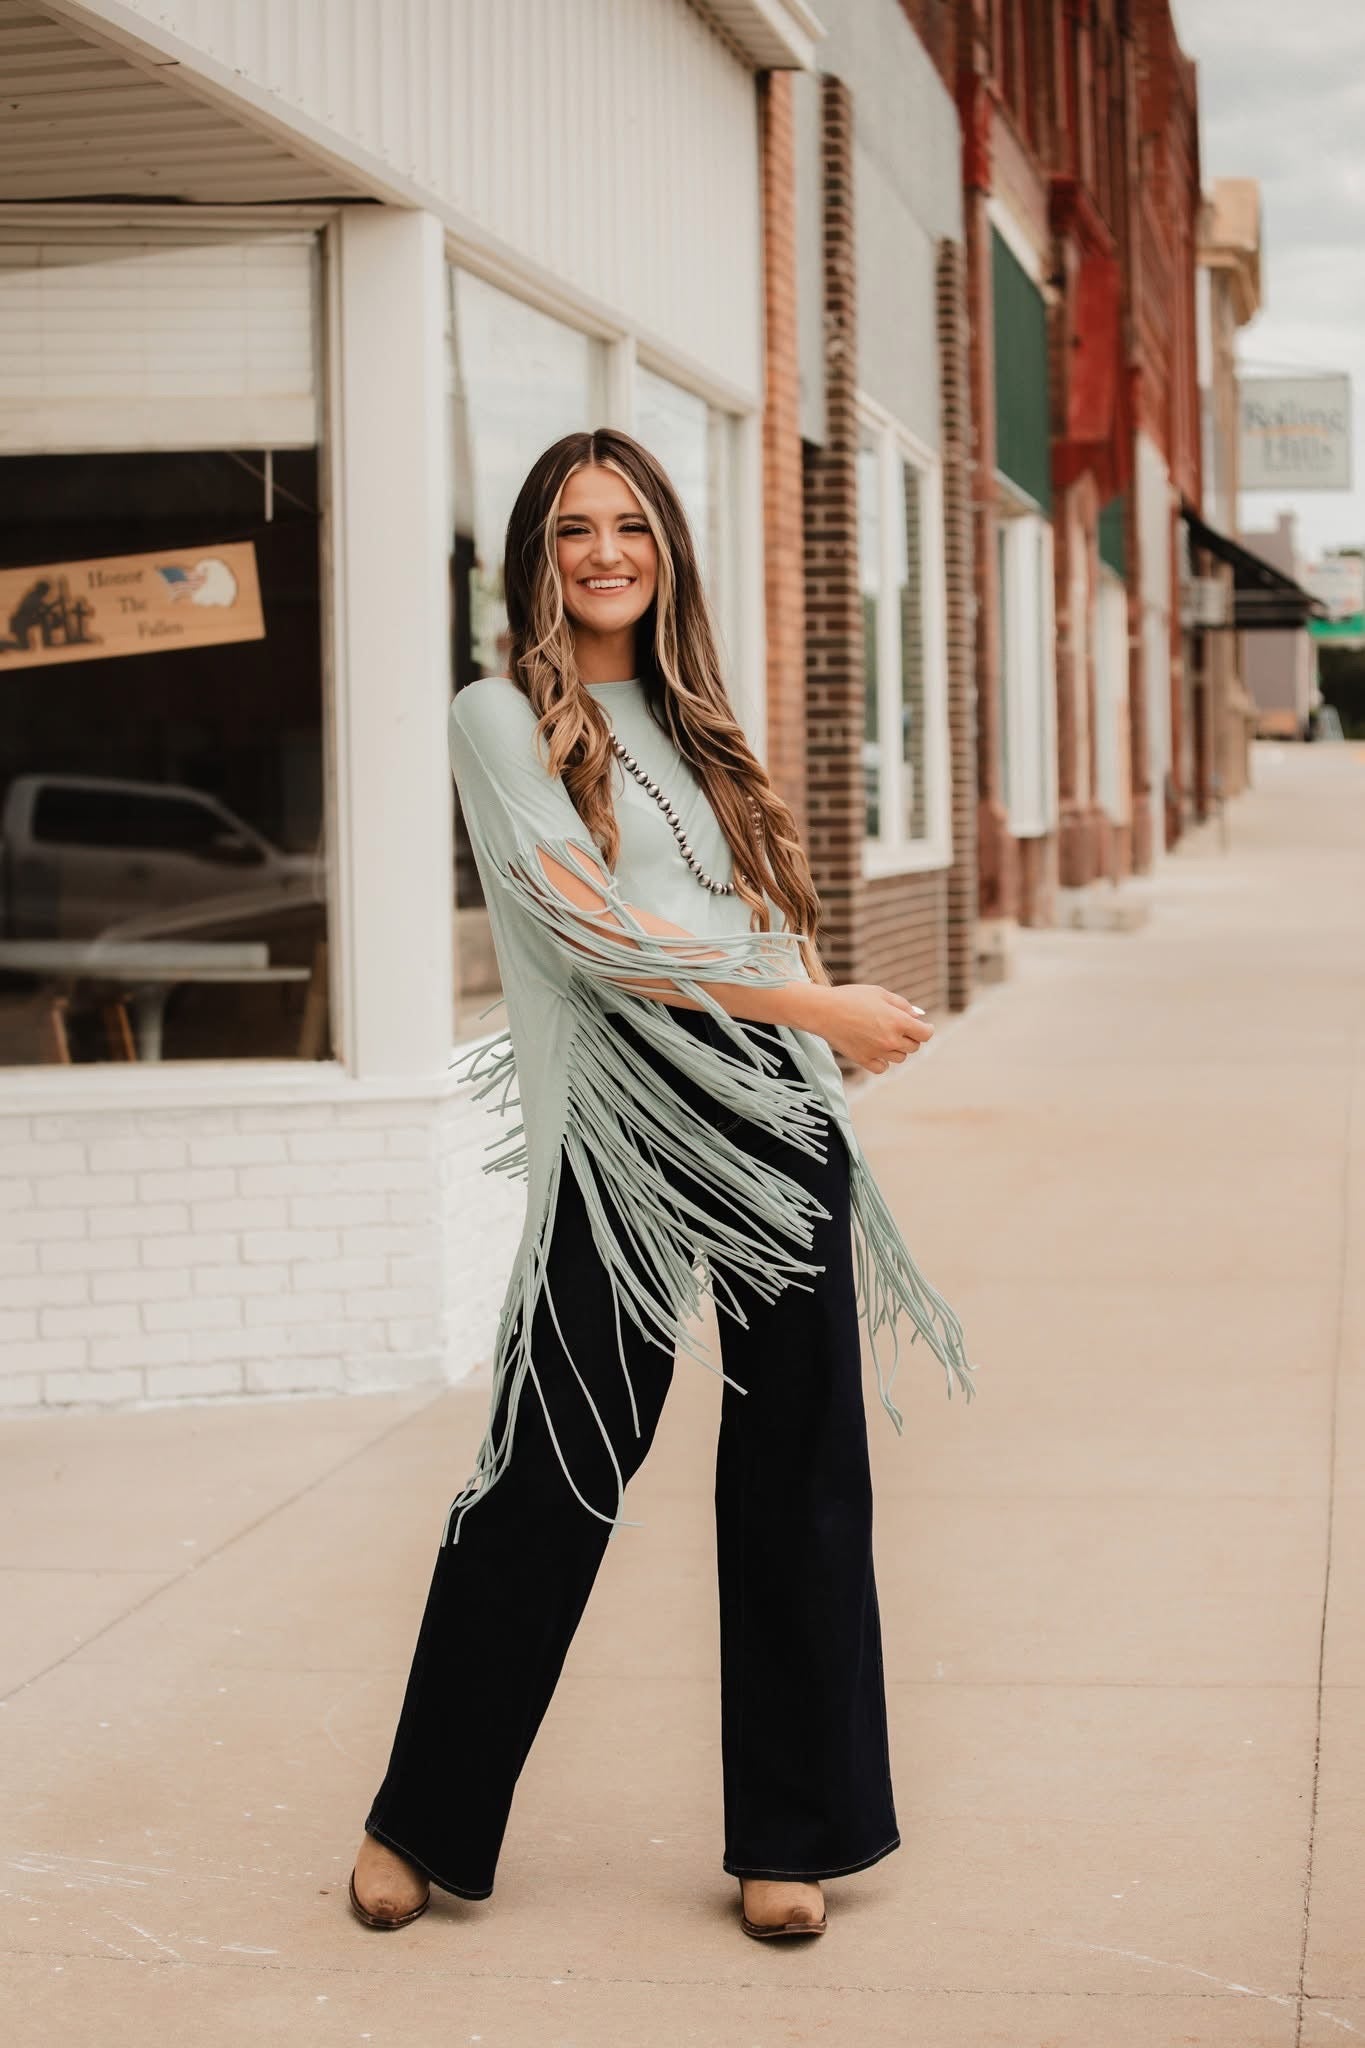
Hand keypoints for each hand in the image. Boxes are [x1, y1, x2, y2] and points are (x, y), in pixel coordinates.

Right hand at [791, 982, 932, 1072]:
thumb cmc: (852, 997)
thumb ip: (903, 1005)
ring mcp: (877, 1052)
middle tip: (899, 1027)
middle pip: (914, 1047)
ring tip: (884, 1036)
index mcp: (898, 1021)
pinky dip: (883, 1061)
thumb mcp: (880, 993)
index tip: (923, 1027)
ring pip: (900, 1058)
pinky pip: (883, 1067)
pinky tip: (877, 1050)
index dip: (927, 1029)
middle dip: (911, 1037)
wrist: (824, 1010)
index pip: (925, 1034)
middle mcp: (890, 1039)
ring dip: (898, 1049)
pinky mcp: (863, 1060)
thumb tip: (918, 1017)